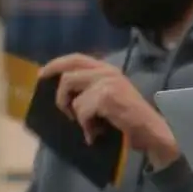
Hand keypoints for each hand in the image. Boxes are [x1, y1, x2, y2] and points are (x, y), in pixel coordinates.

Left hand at [39, 54, 179, 168]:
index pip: (75, 58)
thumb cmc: (130, 118)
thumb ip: (91, 88)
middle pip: (67, 75)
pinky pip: (82, 111)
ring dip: (77, 116)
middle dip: (61, 95)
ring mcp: (107, 83)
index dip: (55, 65)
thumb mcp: (110, 95)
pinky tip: (96, 133)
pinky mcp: (106, 97)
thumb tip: (62, 90)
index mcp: (107, 69)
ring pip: (73, 97)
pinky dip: (86, 126)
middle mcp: (107, 71)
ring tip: (90, 126)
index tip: (41, 75)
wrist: (152, 131)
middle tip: (63, 110)